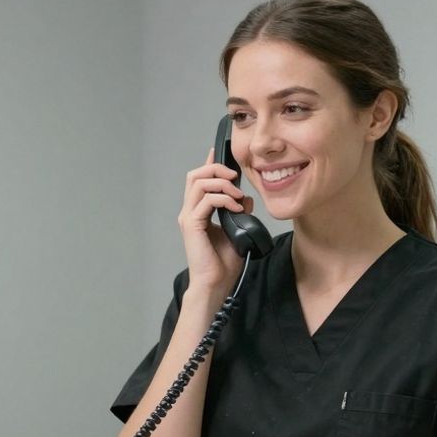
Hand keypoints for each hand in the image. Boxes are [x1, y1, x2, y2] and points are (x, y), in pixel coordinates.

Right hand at [180, 148, 251, 294]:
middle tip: (235, 178)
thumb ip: (239, 211)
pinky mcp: (192, 225)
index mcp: (197, 212)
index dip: (209, 164)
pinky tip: (237, 208)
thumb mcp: (237, 229)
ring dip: (222, 184)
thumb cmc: (223, 263)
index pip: (199, 180)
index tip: (219, 152)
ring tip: (238, 196)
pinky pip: (206, 200)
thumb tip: (246, 197)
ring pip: (199, 183)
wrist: (215, 283)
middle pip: (195, 175)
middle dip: (216, 170)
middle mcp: (189, 211)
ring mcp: (189, 217)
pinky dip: (224, 199)